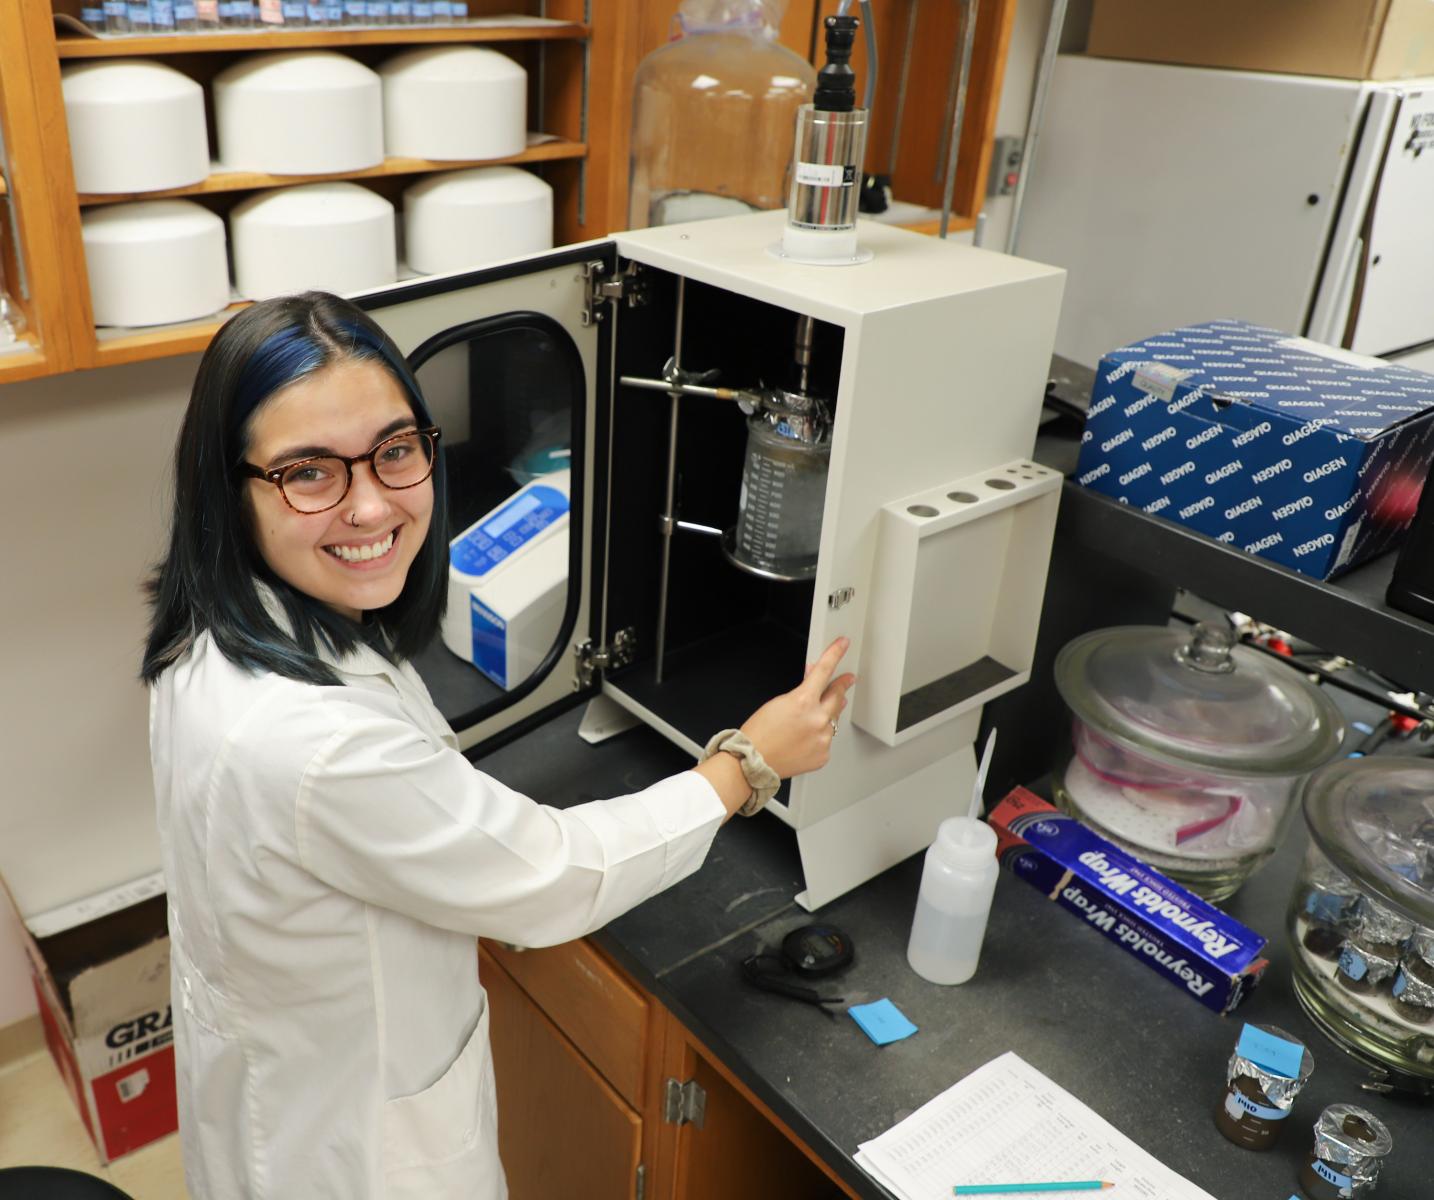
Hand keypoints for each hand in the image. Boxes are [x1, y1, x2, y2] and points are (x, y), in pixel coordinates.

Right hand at [740, 637, 855, 779]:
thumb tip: (813, 681)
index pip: (824, 670)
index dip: (835, 654)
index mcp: (803, 702)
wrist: (754, 762)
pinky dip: (820, 736)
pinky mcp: (823, 755)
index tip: (843, 645)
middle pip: (837, 695)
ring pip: (833, 719)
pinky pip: (827, 739)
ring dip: (827, 713)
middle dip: (841, 685)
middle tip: (846, 679)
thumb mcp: (778, 702)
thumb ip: (801, 691)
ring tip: (812, 718)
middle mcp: (817, 720)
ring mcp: (822, 739)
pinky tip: (806, 738)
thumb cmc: (759, 734)